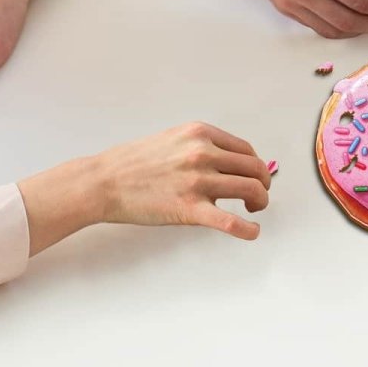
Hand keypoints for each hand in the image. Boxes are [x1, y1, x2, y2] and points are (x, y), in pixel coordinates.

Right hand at [93, 122, 271, 237]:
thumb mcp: (174, 139)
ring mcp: (197, 181)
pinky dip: (249, 229)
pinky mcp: (189, 209)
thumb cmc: (134, 162)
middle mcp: (203, 153)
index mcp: (200, 134)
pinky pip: (230, 222)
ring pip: (251, 190)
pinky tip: (253, 232)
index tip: (254, 177)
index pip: (246, 150)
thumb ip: (201, 146)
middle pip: (255, 169)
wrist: (104, 181)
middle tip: (258, 196)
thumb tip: (228, 161)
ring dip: (260, 202)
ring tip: (253, 210)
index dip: (256, 166)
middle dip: (263, 184)